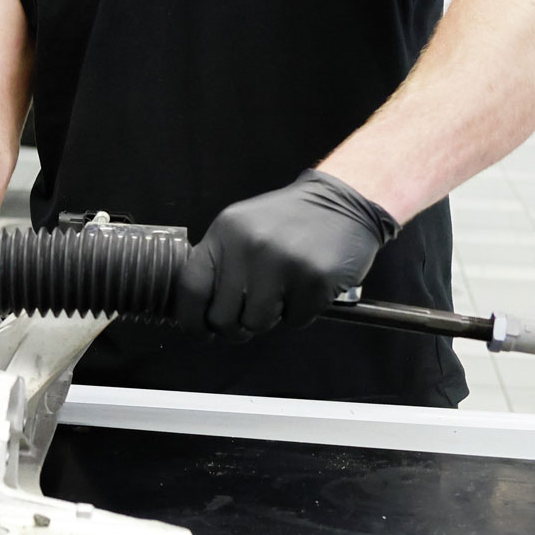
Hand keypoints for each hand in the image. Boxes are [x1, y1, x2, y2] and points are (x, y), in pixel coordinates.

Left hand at [169, 170, 396, 340]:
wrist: (343, 201)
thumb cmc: (291, 221)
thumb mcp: (245, 229)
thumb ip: (222, 263)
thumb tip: (199, 312)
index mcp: (225, 233)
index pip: (190, 286)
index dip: (191, 320)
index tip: (202, 333)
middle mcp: (249, 246)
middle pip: (223, 317)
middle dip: (237, 327)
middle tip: (253, 316)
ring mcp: (282, 262)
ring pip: (258, 324)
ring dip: (272, 318)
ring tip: (285, 292)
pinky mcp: (314, 278)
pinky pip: (296, 321)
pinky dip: (302, 312)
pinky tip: (308, 286)